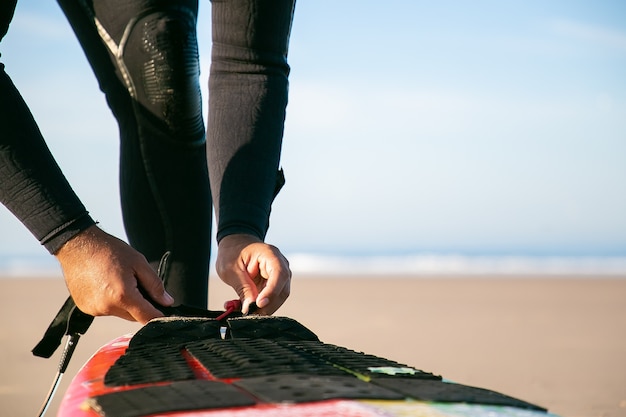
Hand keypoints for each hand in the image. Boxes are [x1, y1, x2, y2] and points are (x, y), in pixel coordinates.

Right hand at [54, 225, 173, 323]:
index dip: (159, 316)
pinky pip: (106, 310)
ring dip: (125, 303)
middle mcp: (107, 307)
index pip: (147, 317)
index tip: (166, 312)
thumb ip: (155, 285)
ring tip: (118, 280)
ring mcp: (94, 310)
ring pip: (120, 313)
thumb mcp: (139, 262)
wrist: (77, 245)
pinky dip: (110, 302)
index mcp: (123, 296)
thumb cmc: (109, 250)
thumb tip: (167, 302)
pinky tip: (106, 284)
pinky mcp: (85, 308)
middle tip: (138, 284)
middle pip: (134, 317)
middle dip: (141, 306)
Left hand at [216, 234, 290, 314]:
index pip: (279, 274)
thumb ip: (243, 288)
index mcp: (270, 255)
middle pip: (282, 290)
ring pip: (277, 298)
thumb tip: (250, 307)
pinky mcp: (272, 285)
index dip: (272, 291)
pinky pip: (269, 300)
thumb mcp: (231, 269)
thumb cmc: (232, 252)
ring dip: (261, 308)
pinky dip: (257, 306)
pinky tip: (241, 306)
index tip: (259, 304)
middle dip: (267, 305)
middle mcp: (279, 265)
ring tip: (242, 309)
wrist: (234, 245)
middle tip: (249, 313)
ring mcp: (278, 276)